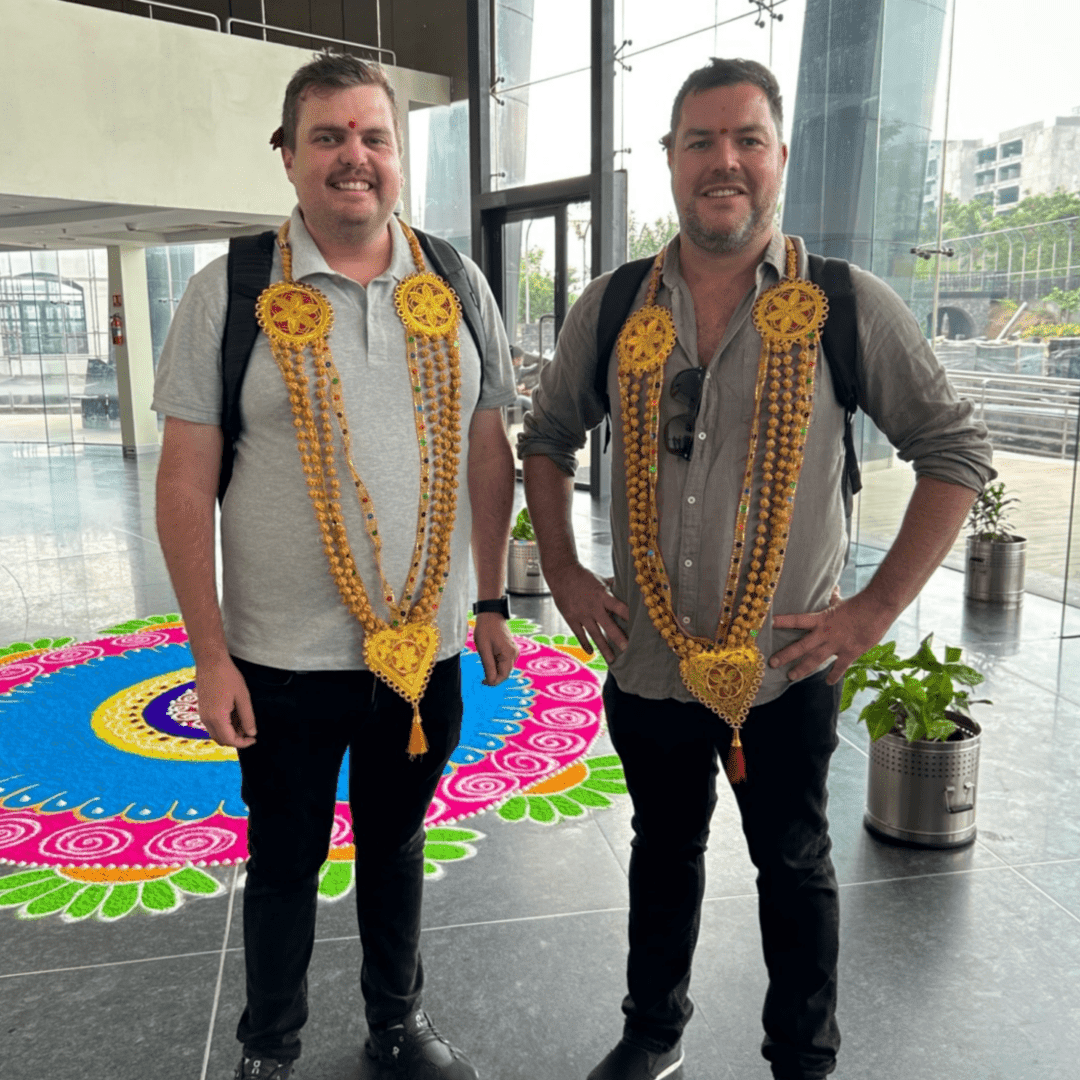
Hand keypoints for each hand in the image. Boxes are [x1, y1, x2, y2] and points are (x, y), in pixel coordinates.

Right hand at [195, 657, 256, 747]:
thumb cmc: (227, 676)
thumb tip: (251, 733)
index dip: (243, 743)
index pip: (230, 740)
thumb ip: (247, 717)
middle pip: (221, 740)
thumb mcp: (243, 697)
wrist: (210, 661)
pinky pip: (212, 725)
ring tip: (244, 721)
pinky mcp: (202, 709)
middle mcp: (206, 719)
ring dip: (230, 732)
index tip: (254, 739)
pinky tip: (235, 715)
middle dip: (236, 739)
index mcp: (217, 717)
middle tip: (250, 731)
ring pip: (216, 733)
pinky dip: (224, 725)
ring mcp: (202, 714)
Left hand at [473, 612, 519, 685]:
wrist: (491, 615)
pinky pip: (505, 661)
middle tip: (481, 673)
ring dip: (495, 669)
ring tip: (485, 659)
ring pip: (505, 668)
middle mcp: (514, 654)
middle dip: (494, 675)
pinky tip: (489, 655)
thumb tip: (491, 681)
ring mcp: (514, 651)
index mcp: (509, 654)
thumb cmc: (486, 630)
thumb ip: (488, 666)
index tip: (482, 682)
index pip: (503, 676)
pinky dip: (497, 663)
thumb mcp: (484, 649)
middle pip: (505, 673)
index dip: (493, 682)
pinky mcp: (511, 649)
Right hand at [547, 562, 629, 664]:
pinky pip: (579, 634)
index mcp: (603, 595)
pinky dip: (585, 644)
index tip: (639, 626)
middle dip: (618, 638)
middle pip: (608, 625)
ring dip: (604, 648)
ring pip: (594, 634)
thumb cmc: (584, 576)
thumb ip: (615, 586)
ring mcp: (581, 614)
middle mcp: (593, 607)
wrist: (561, 573)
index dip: (629, 616)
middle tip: (628, 649)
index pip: (620, 607)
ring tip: (612, 660)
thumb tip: (630, 587)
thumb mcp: (601, 579)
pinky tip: (591, 653)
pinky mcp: (571, 618)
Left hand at [769, 587, 894, 684]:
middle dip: (786, 655)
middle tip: (772, 663)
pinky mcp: (850, 652)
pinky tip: (828, 682)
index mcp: (821, 619)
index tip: (769, 624)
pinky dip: (833, 675)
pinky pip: (839, 667)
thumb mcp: (842, 601)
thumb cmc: (861, 603)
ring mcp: (836, 644)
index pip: (797, 620)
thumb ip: (834, 599)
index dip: (783, 621)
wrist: (879, 607)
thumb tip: (833, 589)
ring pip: (815, 659)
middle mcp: (825, 633)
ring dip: (802, 669)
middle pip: (801, 646)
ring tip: (791, 676)